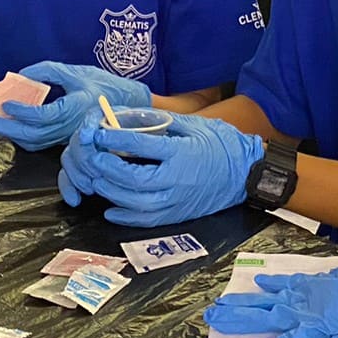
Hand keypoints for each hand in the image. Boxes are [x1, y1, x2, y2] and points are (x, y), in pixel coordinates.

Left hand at [0, 60, 146, 152]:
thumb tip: (20, 75)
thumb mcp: (76, 71)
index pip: (45, 114)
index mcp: (78, 107)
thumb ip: (48, 71)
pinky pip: (41, 144)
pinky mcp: (66, 141)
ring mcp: (70, 137)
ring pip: (36, 143)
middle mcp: (73, 126)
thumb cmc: (103, 84)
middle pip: (35, 134)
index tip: (6, 102)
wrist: (127, 104)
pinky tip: (12, 128)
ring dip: (13, 135)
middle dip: (8, 128)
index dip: (24, 110)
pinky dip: (23, 138)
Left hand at [57, 114, 260, 226]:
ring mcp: (177, 200)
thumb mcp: (195, 125)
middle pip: (132, 178)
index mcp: (181, 153)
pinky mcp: (177, 215)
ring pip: (135, 202)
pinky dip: (124, 216)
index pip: (142, 146)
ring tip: (97, 179)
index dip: (117, 140)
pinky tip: (110, 208)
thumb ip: (164, 123)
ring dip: (111, 191)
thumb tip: (131, 118)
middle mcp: (177, 180)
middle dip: (107, 168)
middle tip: (92, 157)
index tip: (101, 133)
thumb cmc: (221, 145)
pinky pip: (145, 219)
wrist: (245, 174)